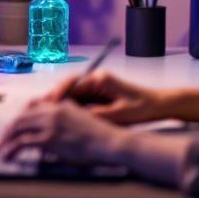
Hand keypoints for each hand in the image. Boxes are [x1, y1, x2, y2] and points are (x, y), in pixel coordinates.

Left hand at [0, 100, 128, 166]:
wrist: (110, 143)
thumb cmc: (99, 137)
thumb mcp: (80, 122)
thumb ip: (64, 121)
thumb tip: (51, 134)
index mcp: (60, 104)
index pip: (32, 106)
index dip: (19, 118)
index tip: (12, 129)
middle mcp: (53, 110)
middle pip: (22, 116)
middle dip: (7, 130)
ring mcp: (50, 123)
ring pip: (18, 127)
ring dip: (5, 139)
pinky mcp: (50, 137)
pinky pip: (23, 141)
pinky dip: (11, 148)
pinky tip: (7, 155)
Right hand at [44, 71, 165, 124]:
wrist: (158, 105)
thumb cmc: (142, 107)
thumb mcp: (120, 114)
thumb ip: (99, 115)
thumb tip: (77, 119)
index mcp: (100, 78)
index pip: (73, 82)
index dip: (59, 93)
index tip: (50, 104)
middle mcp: (95, 79)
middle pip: (68, 85)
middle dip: (54, 97)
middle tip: (40, 109)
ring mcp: (95, 87)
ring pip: (70, 93)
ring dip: (59, 103)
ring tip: (45, 114)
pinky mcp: (96, 96)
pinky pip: (77, 100)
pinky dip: (67, 108)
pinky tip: (58, 118)